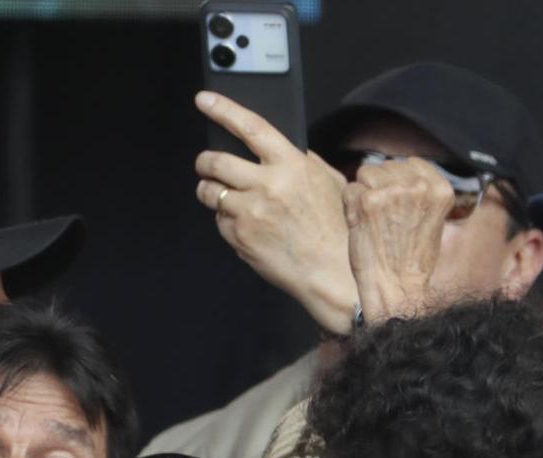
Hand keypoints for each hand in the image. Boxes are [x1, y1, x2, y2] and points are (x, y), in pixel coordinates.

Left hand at [193, 91, 358, 333]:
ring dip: (210, 190)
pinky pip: (219, 219)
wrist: (332, 271)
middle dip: (205, 161)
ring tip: (226, 196)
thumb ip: (304, 162)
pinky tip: (247, 225)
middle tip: (206, 164)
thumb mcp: (330, 183)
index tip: (205, 100)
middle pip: (216, 161)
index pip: (250, 127)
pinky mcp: (238, 236)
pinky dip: (226, 219)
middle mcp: (268, 185)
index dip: (224, 109)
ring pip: (209, 191)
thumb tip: (286, 151)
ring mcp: (250, 212)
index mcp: (291, 165)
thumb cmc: (337, 229)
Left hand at [343, 158, 452, 321]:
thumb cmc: (410, 258)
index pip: (412, 163)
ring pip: (365, 173)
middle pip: (386, 165)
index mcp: (440, 190)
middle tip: (382, 216)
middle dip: (379, 185)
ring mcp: (392, 192)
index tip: (397, 201)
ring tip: (372, 219)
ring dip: (363, 193)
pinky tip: (361, 225)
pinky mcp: (367, 202)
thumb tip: (399, 170)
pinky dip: (349, 206)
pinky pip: (349, 189)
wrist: (396, 287)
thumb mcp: (431, 219)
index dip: (398, 179)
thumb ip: (419, 192)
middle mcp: (418, 187)